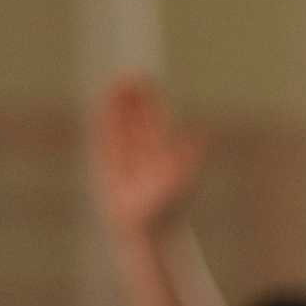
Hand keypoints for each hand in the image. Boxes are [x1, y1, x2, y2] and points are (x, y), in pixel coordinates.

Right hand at [91, 76, 203, 236]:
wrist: (147, 228)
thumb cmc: (167, 207)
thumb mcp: (181, 178)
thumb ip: (190, 157)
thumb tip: (205, 135)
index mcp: (161, 144)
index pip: (154, 111)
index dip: (149, 94)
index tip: (143, 79)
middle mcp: (143, 145)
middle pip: (136, 111)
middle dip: (131, 93)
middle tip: (127, 76)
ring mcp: (124, 152)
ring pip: (119, 121)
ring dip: (115, 104)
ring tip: (114, 85)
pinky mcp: (107, 162)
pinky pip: (103, 136)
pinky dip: (102, 122)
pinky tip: (99, 108)